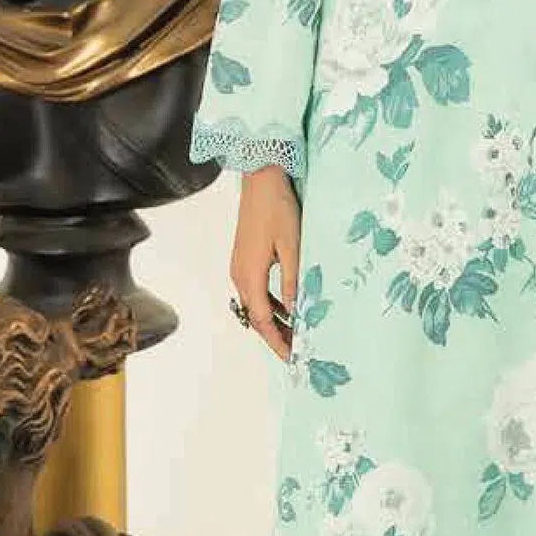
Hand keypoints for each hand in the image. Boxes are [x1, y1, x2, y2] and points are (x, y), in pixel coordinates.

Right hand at [230, 166, 300, 361]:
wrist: (260, 178)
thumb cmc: (278, 208)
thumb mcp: (293, 246)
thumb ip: (294, 281)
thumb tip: (297, 311)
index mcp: (250, 275)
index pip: (263, 320)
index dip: (277, 341)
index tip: (292, 357)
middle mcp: (240, 275)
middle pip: (255, 316)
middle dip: (274, 336)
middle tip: (295, 351)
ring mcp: (239, 266)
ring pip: (254, 304)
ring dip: (272, 321)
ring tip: (293, 334)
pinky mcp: (244, 258)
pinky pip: (255, 290)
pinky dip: (269, 304)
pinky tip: (286, 307)